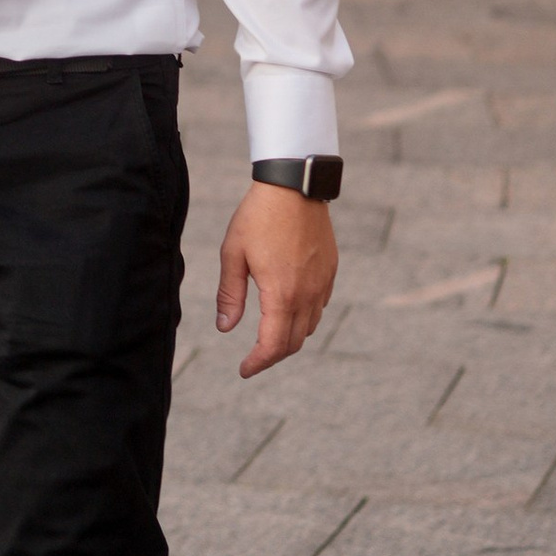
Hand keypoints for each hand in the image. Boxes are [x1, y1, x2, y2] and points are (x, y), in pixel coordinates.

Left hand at [215, 182, 337, 376]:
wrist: (294, 186)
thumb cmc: (258, 217)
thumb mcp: (233, 254)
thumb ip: (230, 295)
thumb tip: (225, 328)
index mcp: (281, 294)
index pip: (273, 345)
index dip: (258, 362)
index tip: (244, 370)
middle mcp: (307, 294)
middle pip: (293, 342)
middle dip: (272, 355)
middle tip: (253, 359)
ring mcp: (323, 283)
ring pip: (310, 327)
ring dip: (289, 338)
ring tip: (268, 337)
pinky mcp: (330, 271)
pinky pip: (320, 307)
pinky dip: (304, 318)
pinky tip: (287, 310)